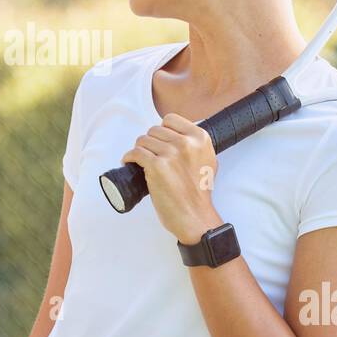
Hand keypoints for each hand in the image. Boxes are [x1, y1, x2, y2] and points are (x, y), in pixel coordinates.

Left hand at [121, 113, 223, 243]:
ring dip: (139, 150)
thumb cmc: (199, 193)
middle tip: (149, 156)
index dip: (162, 130)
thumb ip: (195, 145)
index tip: (159, 142)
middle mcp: (186, 143)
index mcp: (200, 138)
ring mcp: (171, 154)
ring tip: (141, 162)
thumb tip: (176, 135)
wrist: (196, 217)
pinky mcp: (157, 166)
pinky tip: (129, 163)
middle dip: (149, 142)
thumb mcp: (208, 160)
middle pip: (154, 130)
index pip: (170, 119)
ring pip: (142, 140)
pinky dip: (128, 157)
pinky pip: (135, 153)